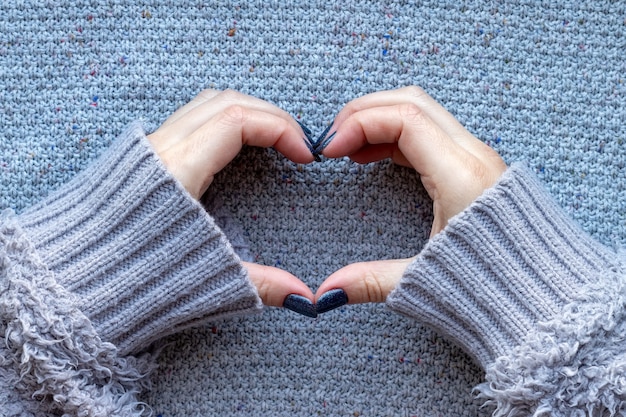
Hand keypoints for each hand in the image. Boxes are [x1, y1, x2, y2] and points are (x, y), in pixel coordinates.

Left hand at [148, 89, 315, 307]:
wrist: (68, 287)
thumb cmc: (132, 279)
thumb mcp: (206, 281)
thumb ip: (261, 283)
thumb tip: (306, 298)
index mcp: (179, 169)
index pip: (240, 119)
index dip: (282, 129)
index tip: (306, 155)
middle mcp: (163, 148)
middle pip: (227, 101)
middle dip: (271, 115)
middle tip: (297, 143)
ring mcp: (150, 148)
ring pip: (206, 103)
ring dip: (247, 112)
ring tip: (273, 140)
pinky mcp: (143, 157)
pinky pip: (189, 117)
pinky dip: (222, 119)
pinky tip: (236, 145)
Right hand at [316, 87, 506, 305]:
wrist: (549, 299)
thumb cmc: (496, 287)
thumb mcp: (425, 280)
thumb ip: (371, 281)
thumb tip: (325, 293)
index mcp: (461, 175)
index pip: (404, 117)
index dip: (358, 124)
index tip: (329, 150)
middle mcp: (473, 156)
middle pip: (412, 101)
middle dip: (364, 111)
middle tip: (332, 139)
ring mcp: (478, 159)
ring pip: (423, 112)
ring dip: (381, 121)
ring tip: (348, 149)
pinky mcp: (476, 169)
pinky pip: (432, 134)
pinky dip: (398, 136)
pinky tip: (374, 157)